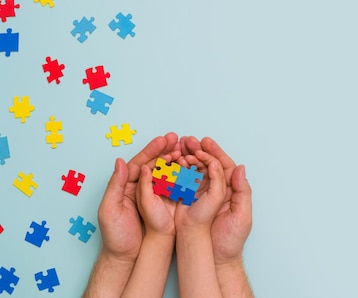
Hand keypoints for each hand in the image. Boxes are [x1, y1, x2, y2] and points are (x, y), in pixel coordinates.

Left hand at [97, 132, 179, 260]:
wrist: (129, 257)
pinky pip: (172, 186)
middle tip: (176, 138)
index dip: (151, 151)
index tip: (162, 140)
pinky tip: (189, 167)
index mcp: (124, 186)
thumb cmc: (117, 237)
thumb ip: (115, 185)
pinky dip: (181, 175)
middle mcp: (138, 188)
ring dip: (174, 160)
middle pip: (153, 164)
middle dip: (164, 150)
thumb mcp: (109, 209)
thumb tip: (121, 162)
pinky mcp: (162, 204)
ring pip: (164, 172)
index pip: (139, 163)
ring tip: (185, 148)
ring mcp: (152, 196)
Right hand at [180, 136, 252, 264]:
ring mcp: (203, 196)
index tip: (205, 142)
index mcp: (231, 191)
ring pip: (195, 171)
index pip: (224, 166)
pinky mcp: (190, 203)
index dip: (215, 152)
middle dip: (198, 151)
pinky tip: (171, 163)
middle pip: (208, 165)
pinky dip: (177, 172)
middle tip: (188, 140)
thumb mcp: (242, 216)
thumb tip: (240, 168)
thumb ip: (242, 192)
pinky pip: (184, 183)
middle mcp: (217, 191)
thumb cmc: (230, 241)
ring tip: (179, 147)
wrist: (215, 260)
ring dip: (187, 158)